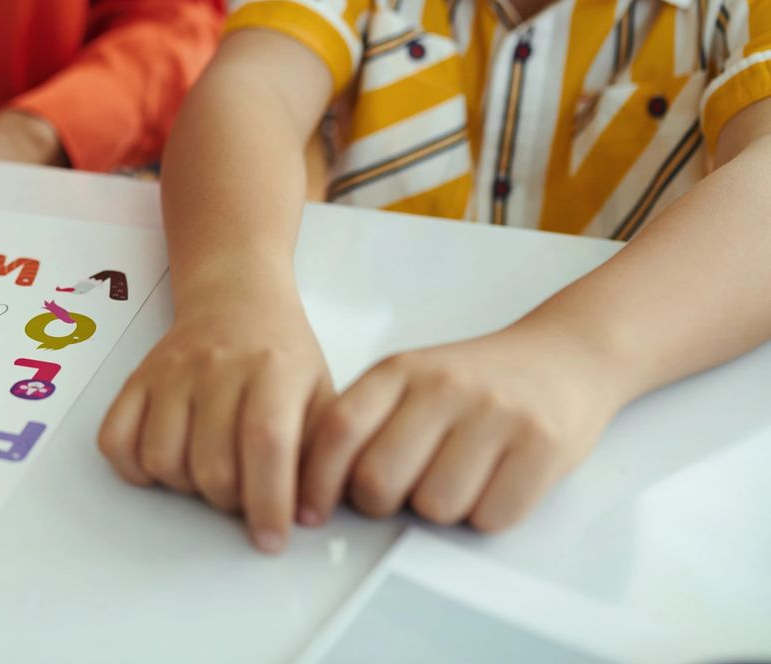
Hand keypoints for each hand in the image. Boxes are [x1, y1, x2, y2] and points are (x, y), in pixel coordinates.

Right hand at [97, 295, 335, 553]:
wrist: (236, 298)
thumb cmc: (280, 353)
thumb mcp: (322, 391)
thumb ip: (324, 451)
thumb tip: (312, 514)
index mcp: (273, 368)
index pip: (266, 443)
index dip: (268, 501)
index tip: (272, 538)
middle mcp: (217, 366)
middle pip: (212, 464)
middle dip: (229, 502)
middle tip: (245, 496)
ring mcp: (171, 372)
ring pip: (162, 459)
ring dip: (186, 488)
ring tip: (209, 473)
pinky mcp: (136, 379)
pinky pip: (115, 439)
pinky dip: (134, 467)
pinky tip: (164, 463)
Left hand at [298, 324, 628, 532]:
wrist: (564, 357)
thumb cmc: (476, 381)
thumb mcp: (411, 379)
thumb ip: (367, 420)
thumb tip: (313, 483)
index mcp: (400, 370)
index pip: (339, 429)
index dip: (315, 480)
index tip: (309, 511)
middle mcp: (444, 387)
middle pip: (379, 479)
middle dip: (380, 504)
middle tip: (401, 493)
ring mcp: (495, 414)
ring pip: (435, 507)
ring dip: (440, 511)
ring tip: (457, 478)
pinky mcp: (541, 445)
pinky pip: (491, 516)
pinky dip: (487, 514)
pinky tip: (495, 482)